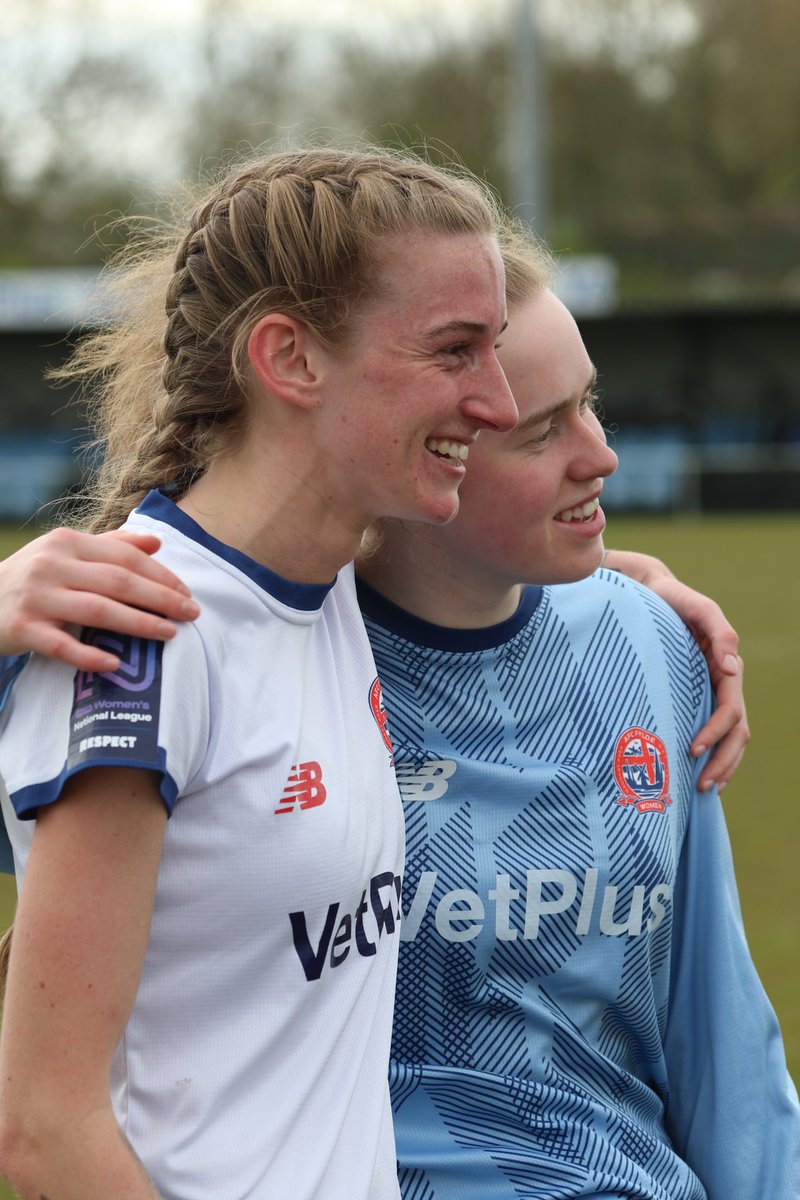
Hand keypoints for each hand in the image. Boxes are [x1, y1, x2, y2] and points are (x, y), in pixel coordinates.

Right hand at [0, 527, 199, 670]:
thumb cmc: (32, 578)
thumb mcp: (65, 553)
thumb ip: (110, 546)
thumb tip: (156, 542)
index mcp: (67, 544)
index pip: (124, 557)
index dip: (160, 575)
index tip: (186, 592)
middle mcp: (51, 566)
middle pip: (118, 582)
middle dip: (160, 598)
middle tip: (192, 613)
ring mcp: (36, 597)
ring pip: (98, 610)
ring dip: (138, 624)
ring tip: (169, 634)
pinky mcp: (23, 629)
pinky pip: (62, 645)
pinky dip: (90, 656)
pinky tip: (115, 665)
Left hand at [604, 549, 748, 792]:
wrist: (651, 593)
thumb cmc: (672, 599)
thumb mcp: (696, 607)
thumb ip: (718, 631)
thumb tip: (731, 667)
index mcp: (726, 665)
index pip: (730, 708)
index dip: (716, 731)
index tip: (693, 749)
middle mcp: (723, 682)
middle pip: (737, 731)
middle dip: (723, 761)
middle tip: (702, 785)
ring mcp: (711, 691)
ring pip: (731, 737)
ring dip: (722, 765)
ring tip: (704, 789)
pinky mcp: (695, 697)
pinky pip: (713, 732)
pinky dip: (713, 755)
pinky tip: (699, 775)